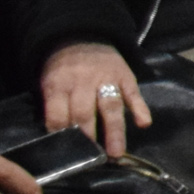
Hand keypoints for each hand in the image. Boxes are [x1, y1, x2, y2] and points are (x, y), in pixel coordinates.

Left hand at [40, 42, 149, 158]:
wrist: (82, 37)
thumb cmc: (62, 68)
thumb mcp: (48, 83)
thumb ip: (53, 106)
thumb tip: (59, 137)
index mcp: (59, 84)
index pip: (58, 114)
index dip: (61, 133)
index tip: (66, 151)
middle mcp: (83, 82)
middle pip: (84, 111)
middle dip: (88, 136)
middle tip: (92, 157)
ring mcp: (106, 78)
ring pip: (110, 106)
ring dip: (114, 130)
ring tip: (117, 152)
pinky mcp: (125, 76)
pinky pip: (132, 93)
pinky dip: (140, 108)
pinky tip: (144, 123)